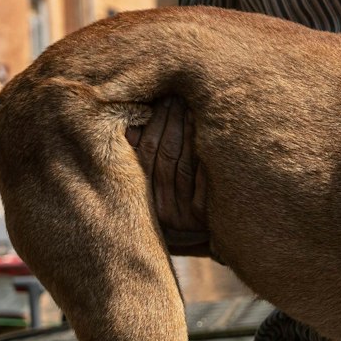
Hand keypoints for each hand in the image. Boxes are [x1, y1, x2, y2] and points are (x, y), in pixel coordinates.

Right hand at [124, 96, 210, 254]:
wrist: (201, 243)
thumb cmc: (173, 208)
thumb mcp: (149, 189)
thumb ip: (138, 160)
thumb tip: (130, 124)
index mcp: (141, 197)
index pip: (145, 152)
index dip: (154, 124)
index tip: (161, 100)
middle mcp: (157, 209)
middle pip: (164, 156)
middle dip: (171, 123)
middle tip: (178, 96)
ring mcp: (180, 217)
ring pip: (183, 165)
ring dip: (188, 133)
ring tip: (192, 107)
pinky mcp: (202, 220)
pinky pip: (203, 182)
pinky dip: (205, 156)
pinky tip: (209, 134)